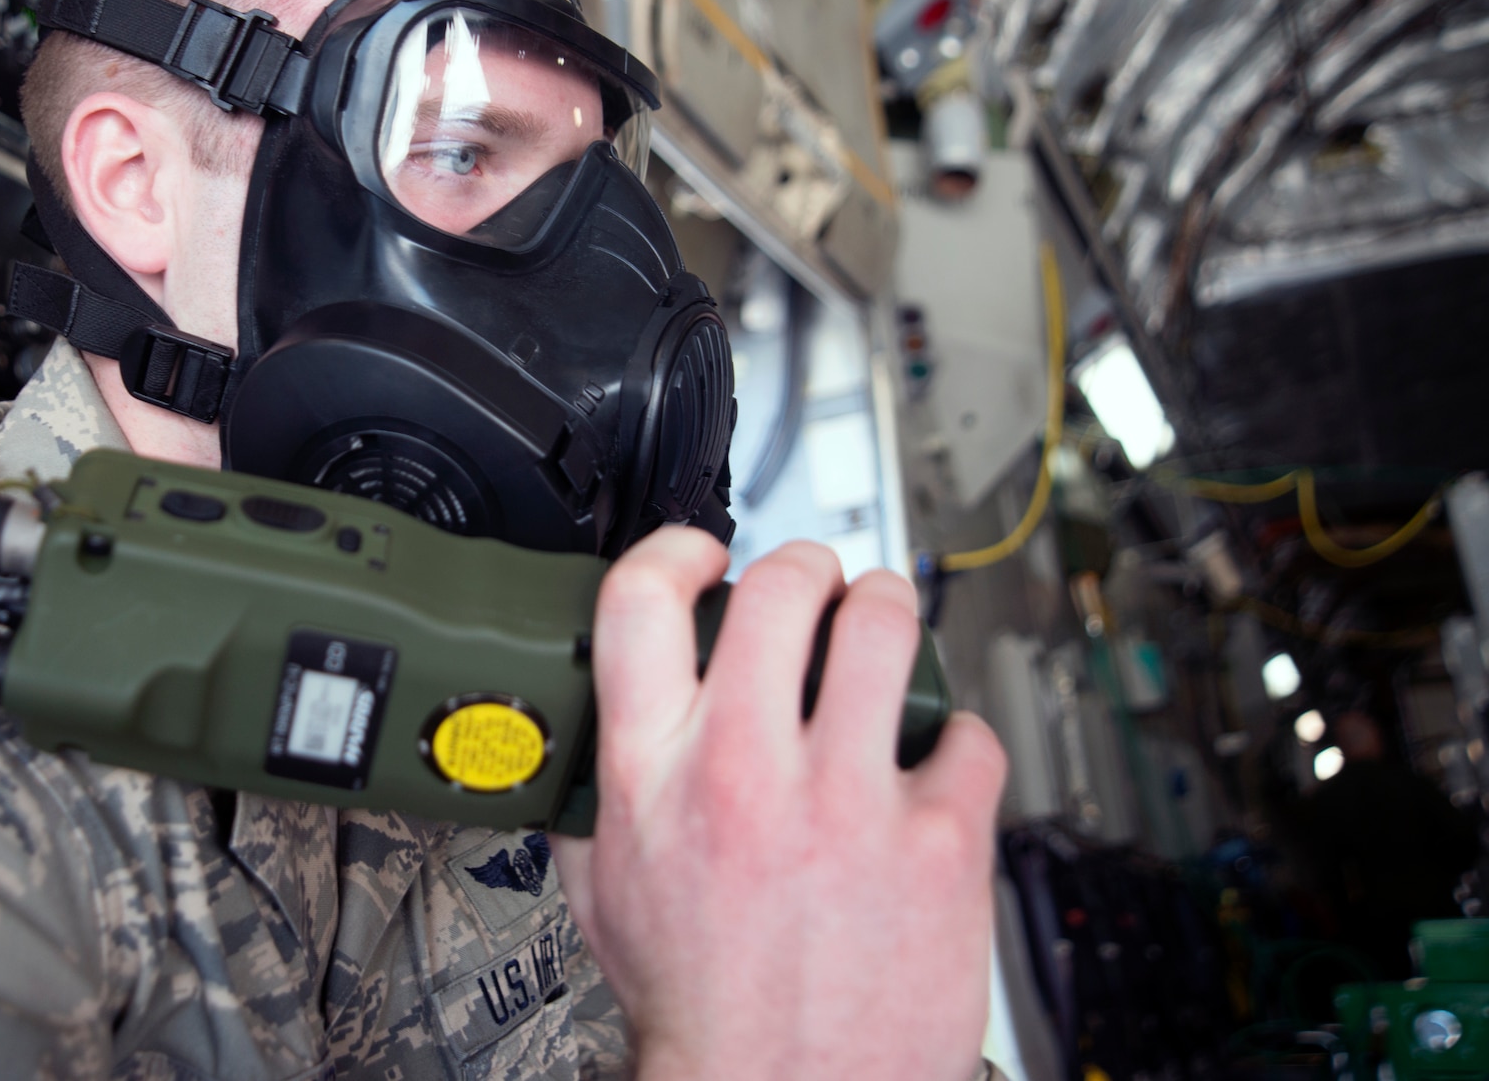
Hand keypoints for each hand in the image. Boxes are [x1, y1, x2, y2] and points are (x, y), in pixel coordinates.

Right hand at [552, 528, 1005, 1080]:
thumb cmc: (701, 1010)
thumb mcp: (603, 894)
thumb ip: (596, 797)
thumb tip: (594, 732)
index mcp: (655, 777)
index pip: (643, 601)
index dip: (678, 552)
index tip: (706, 559)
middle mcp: (747, 772)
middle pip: (782, 587)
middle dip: (804, 569)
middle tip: (814, 586)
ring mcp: (849, 800)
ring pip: (885, 625)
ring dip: (884, 611)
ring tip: (881, 629)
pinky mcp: (939, 840)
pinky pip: (966, 734)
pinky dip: (954, 741)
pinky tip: (933, 765)